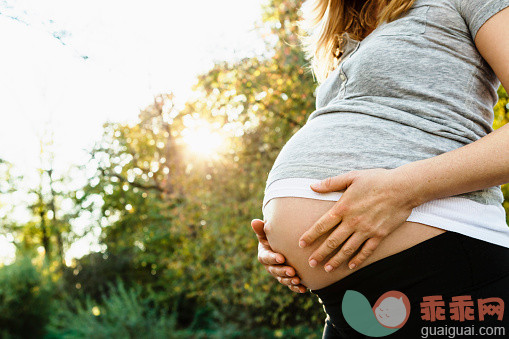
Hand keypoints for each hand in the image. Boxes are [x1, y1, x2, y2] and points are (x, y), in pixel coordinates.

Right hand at [251, 219, 307, 292]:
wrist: (282, 245)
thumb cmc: (273, 237)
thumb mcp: (266, 233)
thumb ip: (261, 229)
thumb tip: (254, 221)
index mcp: (264, 255)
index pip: (267, 258)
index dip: (273, 258)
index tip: (281, 258)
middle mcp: (270, 266)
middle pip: (275, 271)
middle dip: (283, 272)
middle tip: (292, 271)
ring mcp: (278, 274)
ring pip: (282, 279)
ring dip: (289, 281)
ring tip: (297, 280)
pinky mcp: (287, 279)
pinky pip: (290, 286)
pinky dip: (296, 288)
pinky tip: (303, 289)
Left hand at [298, 168, 418, 272]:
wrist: (403, 188)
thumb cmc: (377, 179)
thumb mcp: (352, 176)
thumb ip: (331, 183)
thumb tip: (312, 186)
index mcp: (343, 208)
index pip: (321, 225)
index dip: (310, 236)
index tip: (301, 244)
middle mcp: (352, 222)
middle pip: (332, 241)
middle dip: (320, 253)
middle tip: (310, 263)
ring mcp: (366, 230)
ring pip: (347, 249)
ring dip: (336, 260)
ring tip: (327, 268)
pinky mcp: (379, 235)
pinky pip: (366, 251)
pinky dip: (358, 259)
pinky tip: (351, 266)